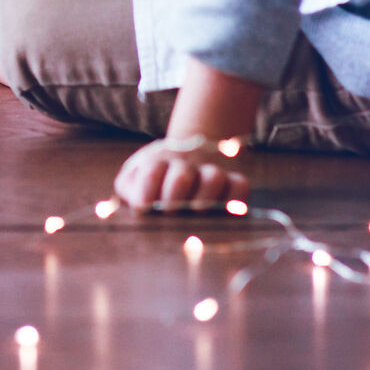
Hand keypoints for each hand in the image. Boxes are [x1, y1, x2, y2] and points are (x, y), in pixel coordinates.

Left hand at [114, 137, 248, 212]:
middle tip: (168, 212)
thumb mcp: (133, 180)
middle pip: (182, 175)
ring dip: (205, 198)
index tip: (143, 208)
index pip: (152, 170)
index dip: (147, 189)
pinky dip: (236, 199)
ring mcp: (210, 171)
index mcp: (158, 161)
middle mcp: (185, 164)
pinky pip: (240, 186)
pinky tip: (226, 213)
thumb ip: (129, 190)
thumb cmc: (153, 179)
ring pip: (214, 178)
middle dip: (174, 196)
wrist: (185, 156)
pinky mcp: (232, 182)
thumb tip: (137, 205)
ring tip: (196, 212)